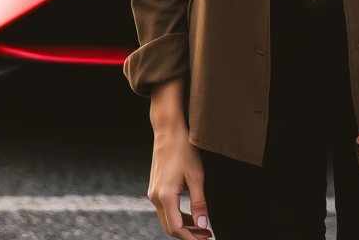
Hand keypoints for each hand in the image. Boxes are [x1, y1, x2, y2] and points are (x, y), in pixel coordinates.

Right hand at [147, 104, 212, 238]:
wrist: (167, 130)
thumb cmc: (183, 149)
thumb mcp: (196, 176)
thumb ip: (199, 202)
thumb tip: (203, 223)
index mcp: (165, 196)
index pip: (176, 228)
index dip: (191, 237)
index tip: (205, 238)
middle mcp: (155, 197)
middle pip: (169, 227)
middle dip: (187, 234)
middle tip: (204, 235)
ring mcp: (153, 192)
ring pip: (166, 219)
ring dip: (182, 226)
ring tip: (199, 226)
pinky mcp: (154, 188)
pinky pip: (164, 209)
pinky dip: (176, 215)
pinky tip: (189, 214)